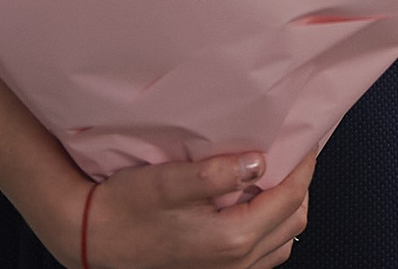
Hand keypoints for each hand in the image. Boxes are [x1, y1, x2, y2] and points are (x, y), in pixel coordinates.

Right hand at [55, 151, 315, 268]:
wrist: (91, 241)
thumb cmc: (125, 208)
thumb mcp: (169, 182)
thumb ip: (218, 173)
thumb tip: (261, 162)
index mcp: (232, 238)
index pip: (290, 197)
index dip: (304, 165)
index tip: (306, 141)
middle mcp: (236, 262)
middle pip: (294, 220)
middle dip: (299, 185)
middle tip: (293, 155)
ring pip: (282, 241)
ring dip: (286, 209)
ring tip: (274, 179)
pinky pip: (262, 256)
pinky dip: (269, 230)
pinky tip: (253, 208)